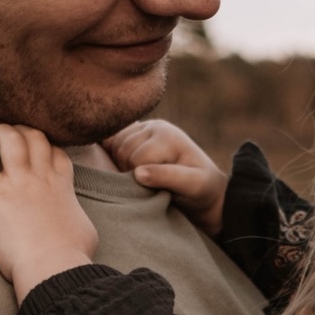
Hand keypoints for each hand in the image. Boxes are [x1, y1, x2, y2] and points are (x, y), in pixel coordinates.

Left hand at [0, 125, 98, 302]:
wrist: (54, 270)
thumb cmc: (71, 258)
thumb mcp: (85, 230)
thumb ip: (74, 216)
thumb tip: (73, 222)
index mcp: (62, 185)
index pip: (55, 150)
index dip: (42, 149)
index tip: (30, 162)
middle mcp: (42, 177)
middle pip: (33, 134)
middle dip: (17, 134)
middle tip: (3, 150)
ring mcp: (19, 183)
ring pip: (8, 136)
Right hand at [106, 118, 225, 235]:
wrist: (203, 185)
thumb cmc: (199, 188)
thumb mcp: (192, 185)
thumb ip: (168, 177)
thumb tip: (138, 174)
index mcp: (168, 136)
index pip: (137, 158)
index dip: (141, 178)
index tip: (158, 188)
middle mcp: (155, 126)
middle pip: (123, 151)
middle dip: (130, 172)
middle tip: (150, 184)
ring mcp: (144, 127)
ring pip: (114, 146)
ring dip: (122, 165)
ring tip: (143, 177)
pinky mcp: (135, 132)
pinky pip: (110, 140)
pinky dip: (113, 154)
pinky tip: (127, 166)